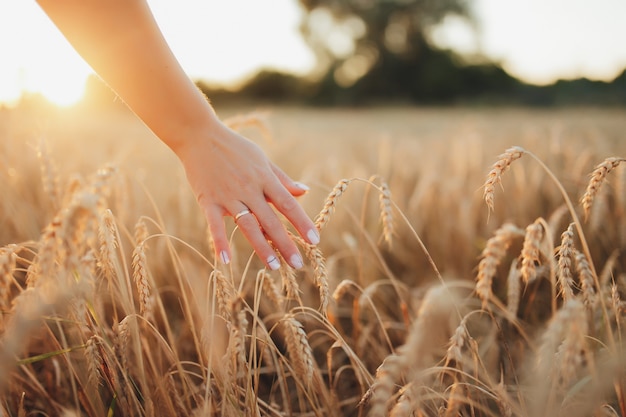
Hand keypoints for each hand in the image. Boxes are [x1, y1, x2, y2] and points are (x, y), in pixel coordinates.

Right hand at [175, 118, 319, 269]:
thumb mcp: (262, 160)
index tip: (315, 240)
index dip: (302, 223)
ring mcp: (228, 196)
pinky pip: (215, 225)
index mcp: (264, 178)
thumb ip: (282, 179)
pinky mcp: (208, 201)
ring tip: (274, 266)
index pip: (288, 204)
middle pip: (271, 220)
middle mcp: (249, 189)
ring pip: (248, 226)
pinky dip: (220, 242)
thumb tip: (304, 191)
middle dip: (286, 243)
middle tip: (297, 265)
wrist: (200, 136)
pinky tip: (226, 260)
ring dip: (262, 248)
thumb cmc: (235, 148)